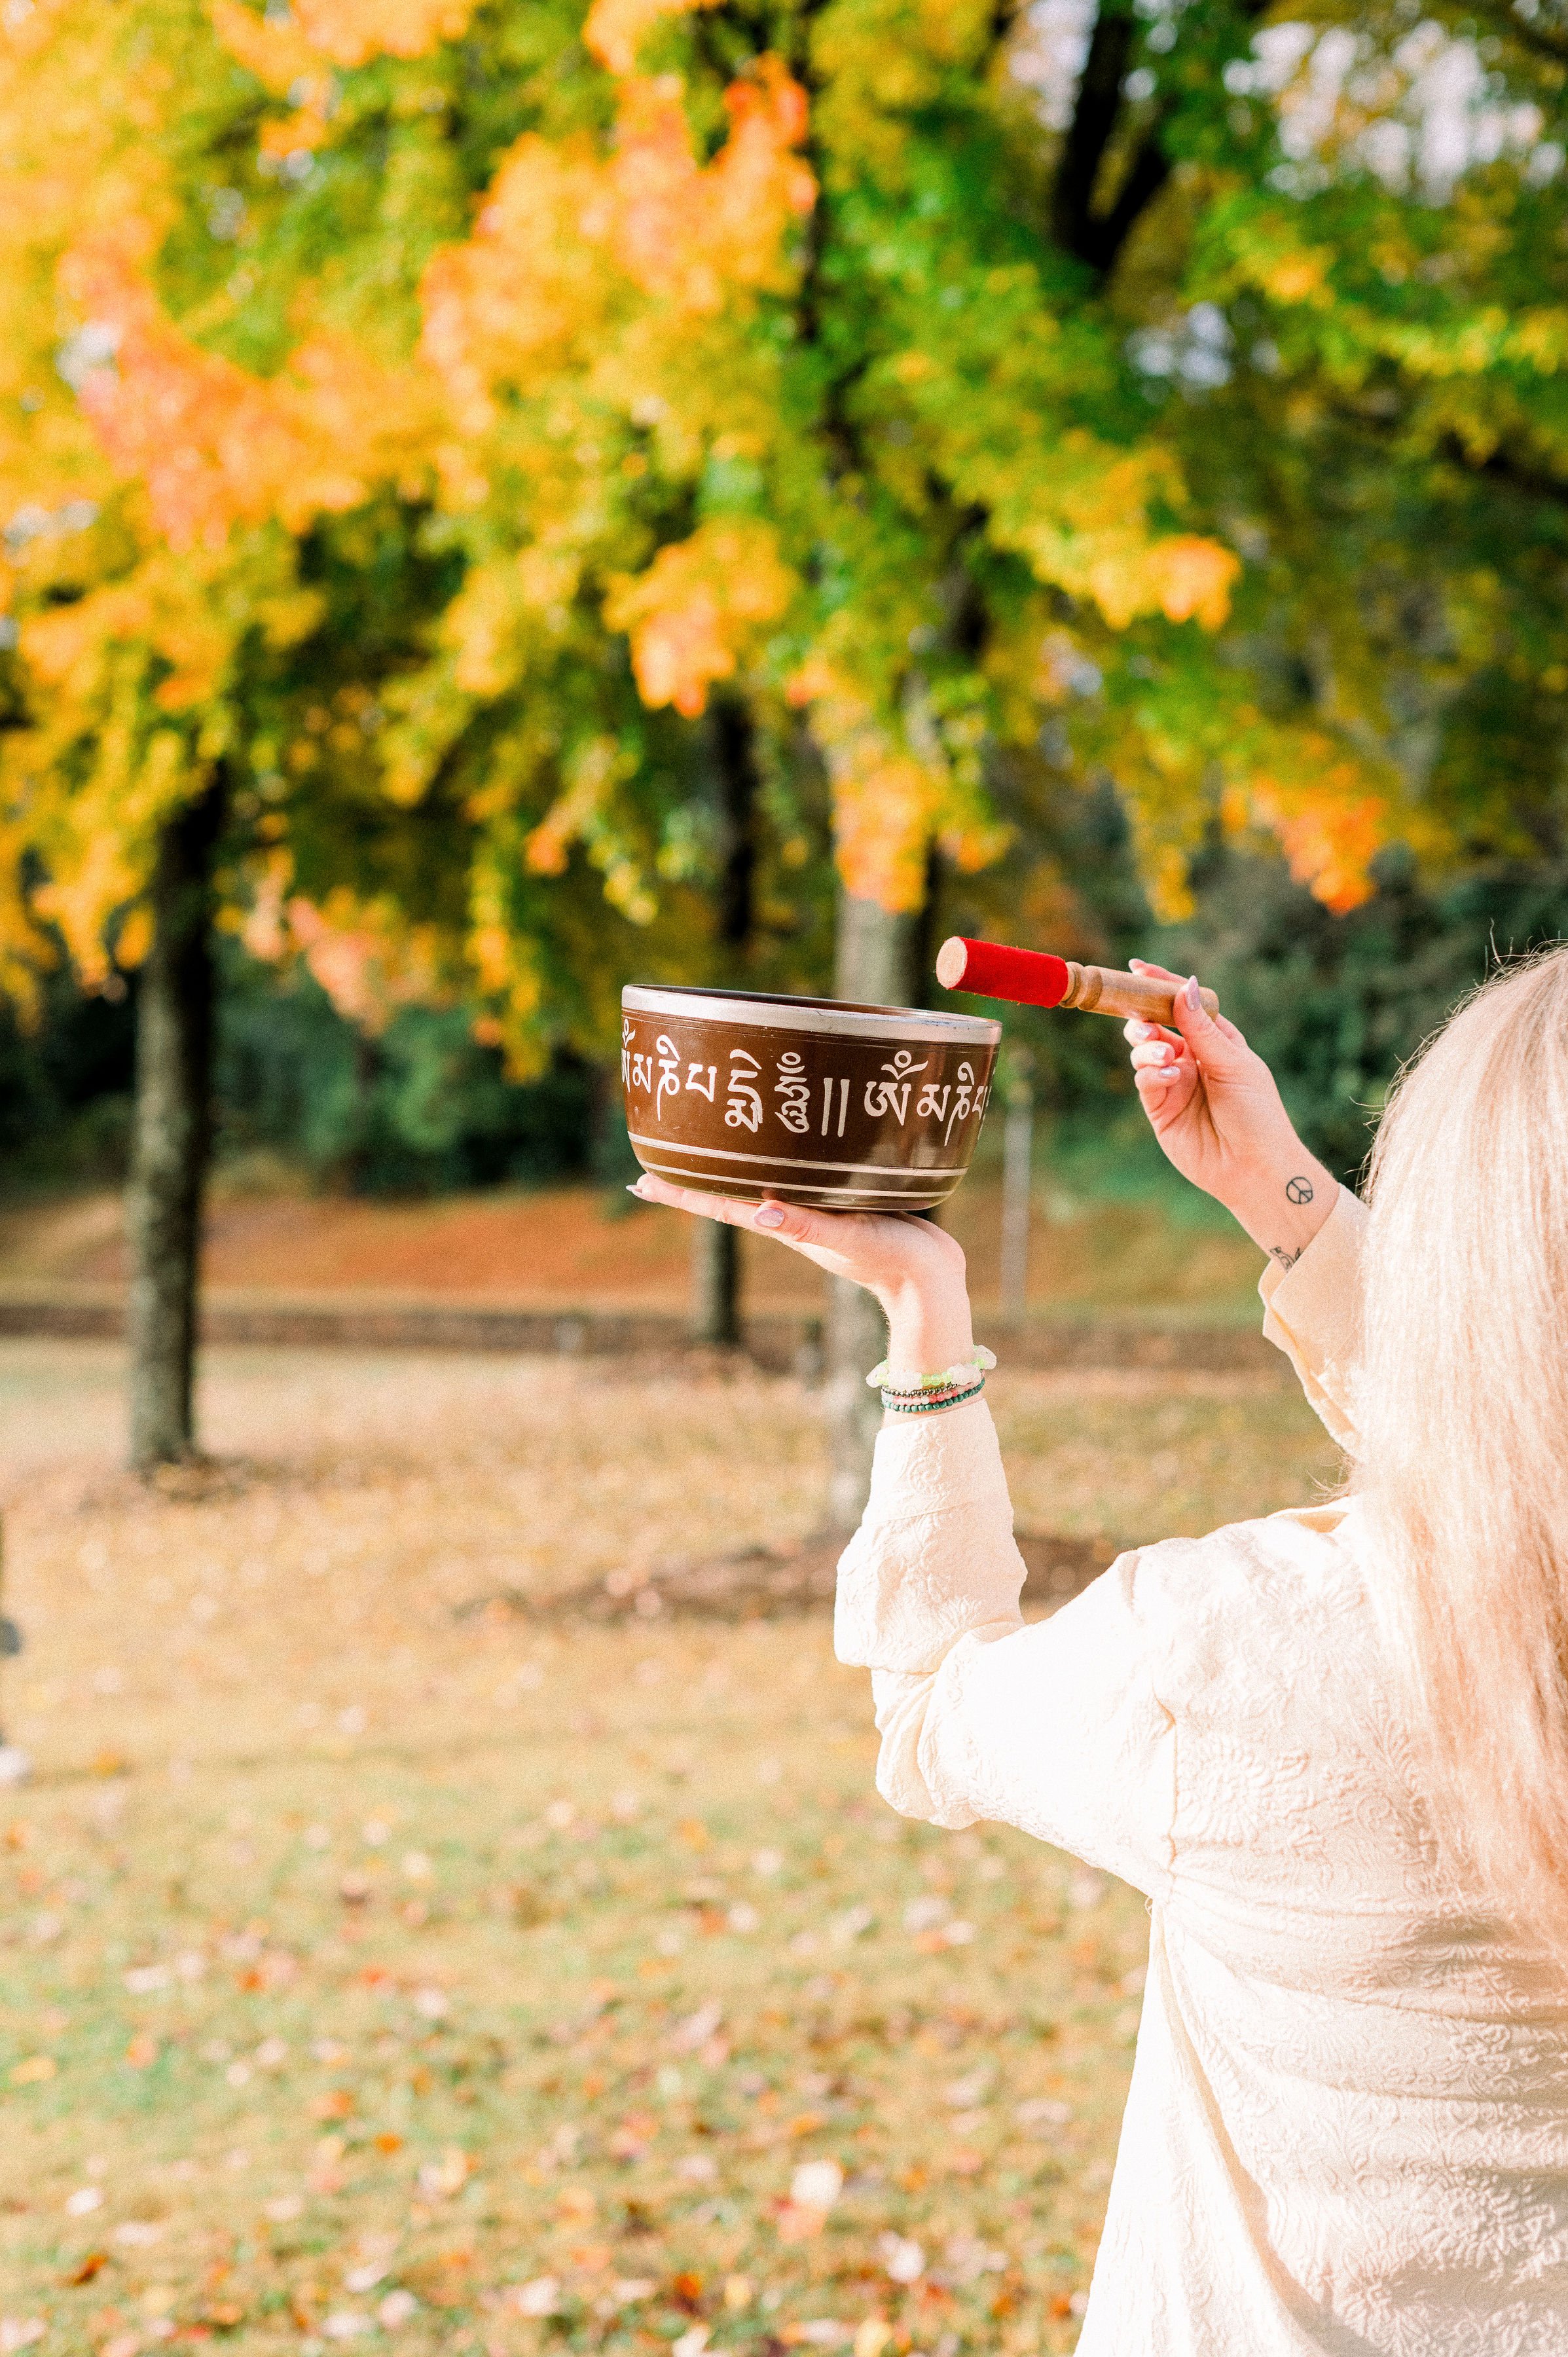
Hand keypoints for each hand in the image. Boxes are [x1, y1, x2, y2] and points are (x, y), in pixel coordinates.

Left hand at [627, 1174, 974, 1370]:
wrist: (933, 1281)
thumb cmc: (891, 1260)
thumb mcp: (847, 1238)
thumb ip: (806, 1225)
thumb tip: (759, 1212)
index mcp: (784, 1224)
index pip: (719, 1205)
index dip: (681, 1192)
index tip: (641, 1181)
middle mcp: (793, 1216)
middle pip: (732, 1192)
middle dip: (696, 1175)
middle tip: (660, 1153)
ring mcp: (818, 1210)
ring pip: (764, 1182)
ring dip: (735, 1166)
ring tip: (710, 1144)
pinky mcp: (845, 1200)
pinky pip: (801, 1176)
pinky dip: (782, 1161)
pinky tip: (782, 1150)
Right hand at [1122, 961, 1336, 1268]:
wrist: (1255, 1168)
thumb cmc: (1257, 1114)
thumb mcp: (1232, 1063)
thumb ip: (1201, 1028)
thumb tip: (1184, 985)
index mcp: (1217, 1042)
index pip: (1184, 1006)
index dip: (1161, 986)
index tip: (1136, 968)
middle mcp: (1193, 1060)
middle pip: (1156, 1026)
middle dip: (1144, 1019)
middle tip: (1143, 1023)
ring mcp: (1174, 1084)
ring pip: (1144, 1052)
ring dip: (1147, 1048)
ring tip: (1163, 1057)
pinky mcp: (1160, 1110)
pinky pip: (1145, 1082)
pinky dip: (1150, 1075)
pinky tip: (1168, 1078)